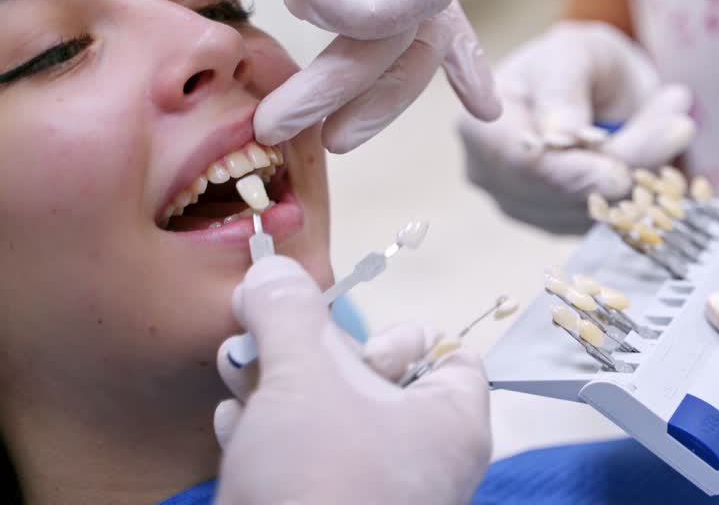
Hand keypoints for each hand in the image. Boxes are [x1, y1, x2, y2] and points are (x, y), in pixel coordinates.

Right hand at [213, 256, 491, 504]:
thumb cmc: (321, 481)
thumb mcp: (304, 376)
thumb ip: (290, 313)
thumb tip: (272, 271)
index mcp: (450, 422)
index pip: (450, 356)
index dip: (399, 332)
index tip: (347, 325)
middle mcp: (424, 461)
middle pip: (376, 382)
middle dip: (312, 356)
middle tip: (268, 338)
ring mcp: (377, 495)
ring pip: (331, 422)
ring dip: (280, 392)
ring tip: (237, 373)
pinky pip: (305, 466)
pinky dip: (270, 441)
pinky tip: (233, 427)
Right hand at [459, 21, 695, 233]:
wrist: (597, 89)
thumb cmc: (577, 60)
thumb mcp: (573, 51)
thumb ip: (564, 87)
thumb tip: (561, 135)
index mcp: (480, 128)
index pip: (521, 166)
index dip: (570, 175)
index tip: (619, 174)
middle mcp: (494, 178)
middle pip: (564, 194)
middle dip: (628, 165)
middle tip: (681, 124)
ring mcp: (527, 209)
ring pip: (595, 212)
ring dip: (648, 175)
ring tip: (678, 123)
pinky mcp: (566, 226)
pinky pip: (612, 223)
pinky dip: (649, 193)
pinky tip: (669, 157)